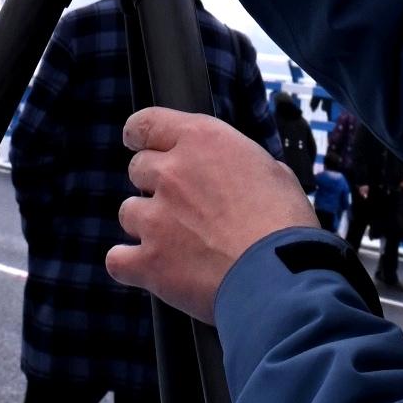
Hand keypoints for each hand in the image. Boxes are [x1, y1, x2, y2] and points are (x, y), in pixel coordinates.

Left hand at [108, 105, 314, 319]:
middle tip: (181, 208)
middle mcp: (172, 172)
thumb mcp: (274, 173)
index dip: (140, 135)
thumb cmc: (285, 226)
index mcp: (202, 141)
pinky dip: (129, 265)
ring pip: (128, 212)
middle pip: (138, 169)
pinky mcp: (150, 261)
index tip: (138, 143)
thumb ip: (244, 166)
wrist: (279, 278)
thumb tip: (243, 174)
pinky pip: (117, 260)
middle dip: (154, 186)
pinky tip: (147, 270)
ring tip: (176, 245)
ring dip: (146, 227)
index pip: (147, 123)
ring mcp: (156, 217)